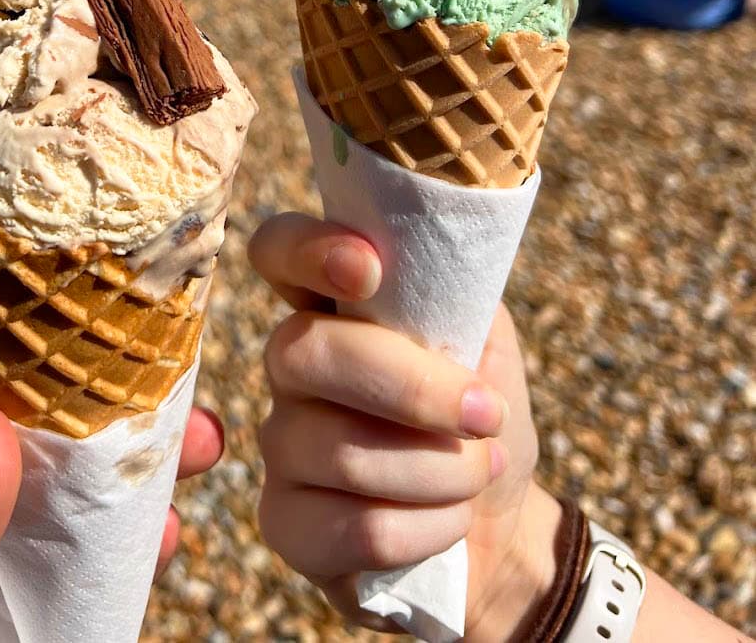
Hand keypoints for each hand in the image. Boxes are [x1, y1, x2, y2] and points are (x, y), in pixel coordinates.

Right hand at [249, 214, 551, 638]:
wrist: (501, 521)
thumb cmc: (483, 417)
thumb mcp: (487, 343)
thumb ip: (453, 297)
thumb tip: (430, 276)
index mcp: (332, 304)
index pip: (279, 250)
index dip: (306, 250)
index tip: (370, 270)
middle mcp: (292, 364)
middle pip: (303, 351)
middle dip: (411, 388)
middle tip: (484, 413)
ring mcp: (281, 443)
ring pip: (341, 451)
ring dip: (440, 469)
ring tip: (477, 472)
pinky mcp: (287, 524)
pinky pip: (354, 529)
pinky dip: (427, 528)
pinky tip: (448, 522)